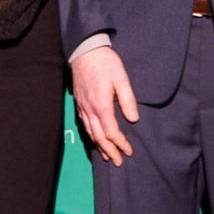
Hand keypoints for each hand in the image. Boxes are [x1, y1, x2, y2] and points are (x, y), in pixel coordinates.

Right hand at [70, 45, 140, 167]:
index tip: (129, 151)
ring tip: (107, 156)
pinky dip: (91, 136)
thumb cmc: (105, 63)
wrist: (85, 50)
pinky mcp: (79, 103)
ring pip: (90, 133)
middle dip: (109, 151)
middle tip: (118, 162)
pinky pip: (84, 125)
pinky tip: (95, 139)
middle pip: (99, 137)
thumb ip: (128, 100)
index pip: (111, 132)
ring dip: (99, 147)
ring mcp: (82, 107)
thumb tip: (133, 119)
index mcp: (101, 105)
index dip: (121, 144)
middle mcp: (90, 109)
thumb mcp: (121, 78)